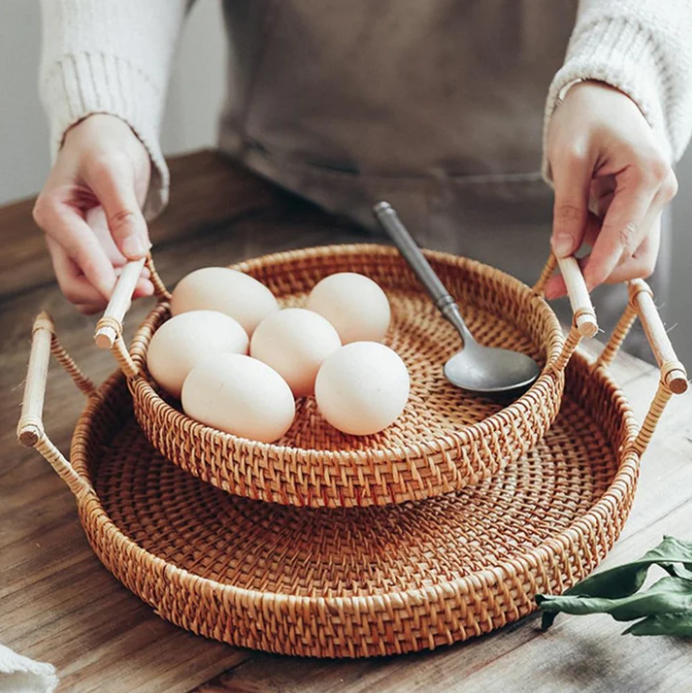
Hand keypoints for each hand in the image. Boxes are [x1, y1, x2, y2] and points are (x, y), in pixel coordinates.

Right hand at [33, 114, 154, 313]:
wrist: (104, 140)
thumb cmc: (103, 148)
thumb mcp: (114, 172)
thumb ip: (123, 213)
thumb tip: (134, 255)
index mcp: (54, 214)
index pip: (76, 260)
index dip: (105, 281)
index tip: (135, 291)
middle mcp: (60, 236)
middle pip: (75, 286)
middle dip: (110, 294)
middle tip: (147, 288)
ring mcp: (76, 247)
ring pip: (88, 290)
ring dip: (117, 293)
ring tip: (147, 279)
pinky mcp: (93, 252)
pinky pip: (103, 281)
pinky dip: (122, 285)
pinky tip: (143, 273)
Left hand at [545, 81, 677, 298]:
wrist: (602, 96)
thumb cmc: (586, 116)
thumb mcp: (569, 157)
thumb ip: (568, 206)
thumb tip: (563, 250)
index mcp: (648, 176)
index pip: (625, 237)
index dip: (599, 268)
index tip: (573, 288)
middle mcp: (659, 192)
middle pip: (633, 254)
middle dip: (594, 271)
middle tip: (554, 283)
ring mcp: (652, 201)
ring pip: (628, 252)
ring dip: (593, 259)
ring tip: (558, 248)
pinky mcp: (639, 206)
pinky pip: (620, 239)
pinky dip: (595, 246)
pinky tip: (572, 234)